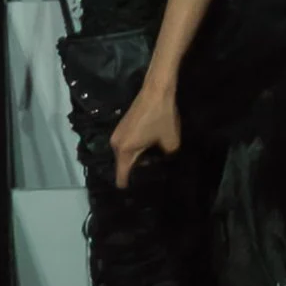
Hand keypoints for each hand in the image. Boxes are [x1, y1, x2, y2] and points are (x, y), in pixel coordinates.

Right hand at [111, 75, 181, 191]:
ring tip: (150, 166)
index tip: (135, 195)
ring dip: (135, 159)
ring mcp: (117, 134)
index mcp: (124, 150)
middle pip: (123, 165)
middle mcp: (115, 144)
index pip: (121, 176)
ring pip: (125, 154)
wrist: (157, 89)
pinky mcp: (122, 126)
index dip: (128, 186)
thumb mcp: (170, 142)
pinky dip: (135, 149)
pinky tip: (148, 150)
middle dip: (134, 172)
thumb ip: (166, 157)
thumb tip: (165, 161)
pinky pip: (127, 145)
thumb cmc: (162, 117)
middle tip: (149, 179)